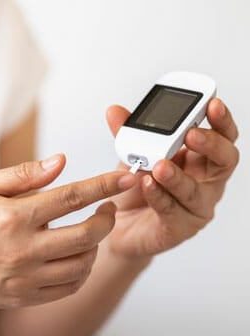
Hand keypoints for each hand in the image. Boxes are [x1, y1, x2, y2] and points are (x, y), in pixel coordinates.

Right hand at [0, 154, 134, 308]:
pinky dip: (83, 270)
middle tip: (109, 208)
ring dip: (97, 244)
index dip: (104, 185)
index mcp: (14, 217)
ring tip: (91, 231)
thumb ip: (25, 174)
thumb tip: (61, 162)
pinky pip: (70, 287)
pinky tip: (78, 256)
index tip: (126, 178)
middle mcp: (23, 249)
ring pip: (83, 264)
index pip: (72, 197)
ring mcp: (26, 278)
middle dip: (108, 219)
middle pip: (87, 234)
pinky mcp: (26, 297)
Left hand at [105, 98, 238, 260]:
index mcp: (198, 159)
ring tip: (160, 165)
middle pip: (224, 161)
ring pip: (196, 191)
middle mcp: (203, 182)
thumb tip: (115, 111)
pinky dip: (159, 196)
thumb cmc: (134, 189)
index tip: (212, 104)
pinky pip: (172, 211)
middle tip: (190, 134)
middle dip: (210, 144)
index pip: (221, 137)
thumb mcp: (132, 156)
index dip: (221, 121)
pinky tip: (147, 185)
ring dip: (177, 176)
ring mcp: (194, 207)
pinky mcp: (179, 228)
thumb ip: (128, 133)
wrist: (117, 224)